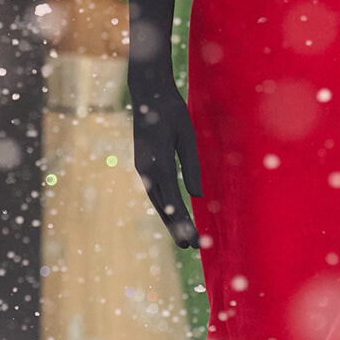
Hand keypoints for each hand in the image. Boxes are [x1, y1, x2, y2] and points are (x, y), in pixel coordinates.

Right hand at [129, 68, 201, 247]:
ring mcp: (142, 166)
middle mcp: (146, 169)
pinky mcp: (143, 163)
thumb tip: (197, 195)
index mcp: (158, 163)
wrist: (148, 92)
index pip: (172, 200)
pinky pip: (155, 189)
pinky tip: (172, 213)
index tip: (192, 239)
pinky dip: (164, 204)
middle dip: (176, 227)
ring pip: (157, 199)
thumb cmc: (172, 111)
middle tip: (189, 247)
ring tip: (183, 237)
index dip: (182, 221)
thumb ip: (191, 166)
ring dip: (169, 218)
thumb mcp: (187, 137)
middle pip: (162, 205)